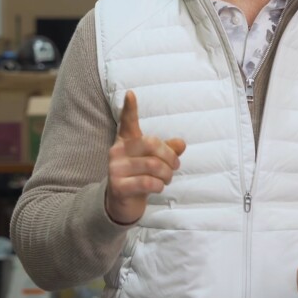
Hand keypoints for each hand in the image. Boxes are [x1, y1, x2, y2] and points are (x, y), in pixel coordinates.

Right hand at [104, 91, 185, 224]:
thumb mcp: (154, 161)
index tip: (130, 94)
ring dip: (167, 174)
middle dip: (170, 156)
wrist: (121, 203)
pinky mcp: (117, 185)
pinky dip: (159, 185)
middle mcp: (117, 151)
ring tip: (167, 179)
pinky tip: (158, 187)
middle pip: (151, 143)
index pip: (127, 122)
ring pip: (152, 165)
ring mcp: (115, 168)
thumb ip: (168, 150)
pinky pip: (146, 182)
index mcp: (126, 141)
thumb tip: (181, 143)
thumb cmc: (140, 175)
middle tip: (175, 166)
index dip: (129, 108)